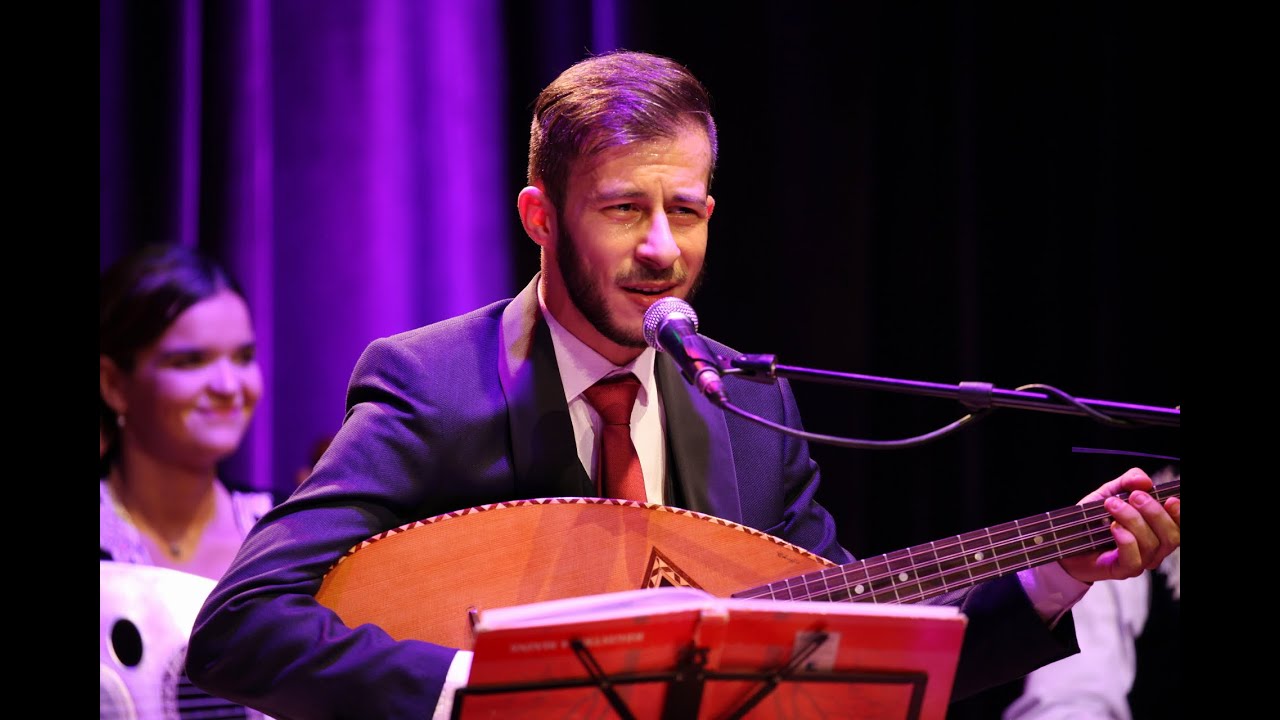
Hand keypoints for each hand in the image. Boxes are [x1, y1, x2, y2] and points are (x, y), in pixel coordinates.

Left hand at [1058, 467, 1180, 583]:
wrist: (1068, 540)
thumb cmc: (1093, 519)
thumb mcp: (1109, 493)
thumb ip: (1127, 482)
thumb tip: (1144, 480)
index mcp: (1158, 529)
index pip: (1179, 525)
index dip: (1179, 514)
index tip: (1170, 499)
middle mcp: (1155, 547)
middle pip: (1171, 535)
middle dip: (1154, 512)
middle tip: (1134, 497)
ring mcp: (1141, 561)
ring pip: (1151, 544)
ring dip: (1133, 520)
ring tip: (1112, 505)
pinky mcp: (1123, 571)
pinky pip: (1134, 559)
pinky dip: (1125, 540)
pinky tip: (1113, 527)